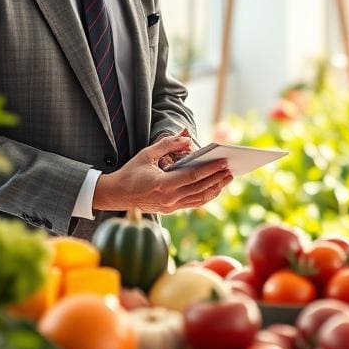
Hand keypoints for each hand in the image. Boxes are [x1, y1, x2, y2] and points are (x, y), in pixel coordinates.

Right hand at [93, 134, 232, 213]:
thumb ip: (167, 144)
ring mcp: (171, 206)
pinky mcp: (171, 209)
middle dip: (217, 178)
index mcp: (163, 184)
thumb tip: (186, 138)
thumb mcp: (146, 154)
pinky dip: (206, 196)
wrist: (117, 195)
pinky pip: (194, 203)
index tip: (223, 162)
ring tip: (228, 178)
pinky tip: (215, 188)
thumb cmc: (131, 172)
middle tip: (231, 168)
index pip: (192, 177)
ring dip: (216, 188)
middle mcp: (169, 198)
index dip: (209, 170)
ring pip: (199, 198)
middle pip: (200, 188)